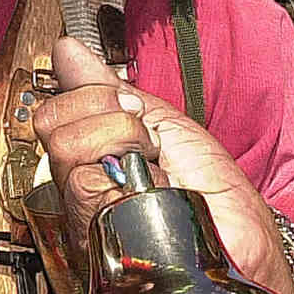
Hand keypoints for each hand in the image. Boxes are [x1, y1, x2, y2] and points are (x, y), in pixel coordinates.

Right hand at [33, 38, 293, 293]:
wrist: (242, 242)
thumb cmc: (214, 195)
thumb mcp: (163, 123)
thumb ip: (110, 90)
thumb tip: (66, 51)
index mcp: (93, 154)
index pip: (54, 107)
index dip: (95, 96)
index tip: (138, 114)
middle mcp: (80, 182)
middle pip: (51, 122)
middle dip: (108, 116)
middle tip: (146, 140)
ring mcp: (83, 210)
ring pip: (64, 148)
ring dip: (123, 142)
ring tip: (153, 167)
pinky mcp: (93, 233)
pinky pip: (84, 181)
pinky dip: (131, 173)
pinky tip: (153, 191)